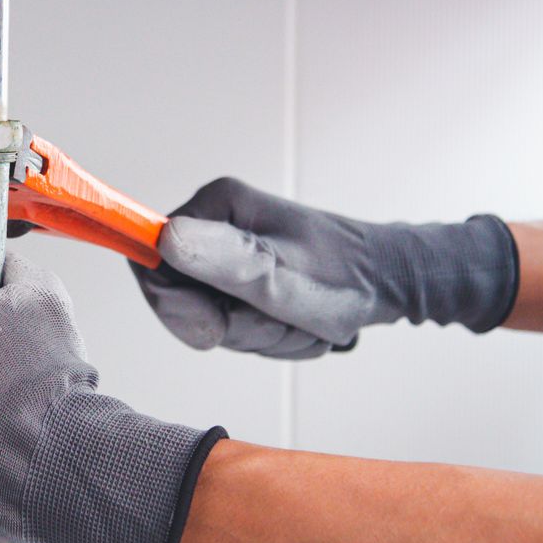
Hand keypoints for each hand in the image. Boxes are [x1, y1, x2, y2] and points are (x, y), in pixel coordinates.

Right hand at [133, 177, 516, 358]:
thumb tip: (163, 238)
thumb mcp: (277, 274)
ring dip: (255, 334)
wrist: (392, 283)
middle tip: (276, 317)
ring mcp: (230, 252)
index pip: (149, 265)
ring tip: (294, 319)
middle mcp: (217, 224)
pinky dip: (266, 335)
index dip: (176, 308)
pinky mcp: (246, 277)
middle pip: (181, 300)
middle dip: (229, 326)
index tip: (217, 326)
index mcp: (216, 207)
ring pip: (209, 319)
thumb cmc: (343, 278)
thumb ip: (220, 259)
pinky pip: (234, 324)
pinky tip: (296, 323)